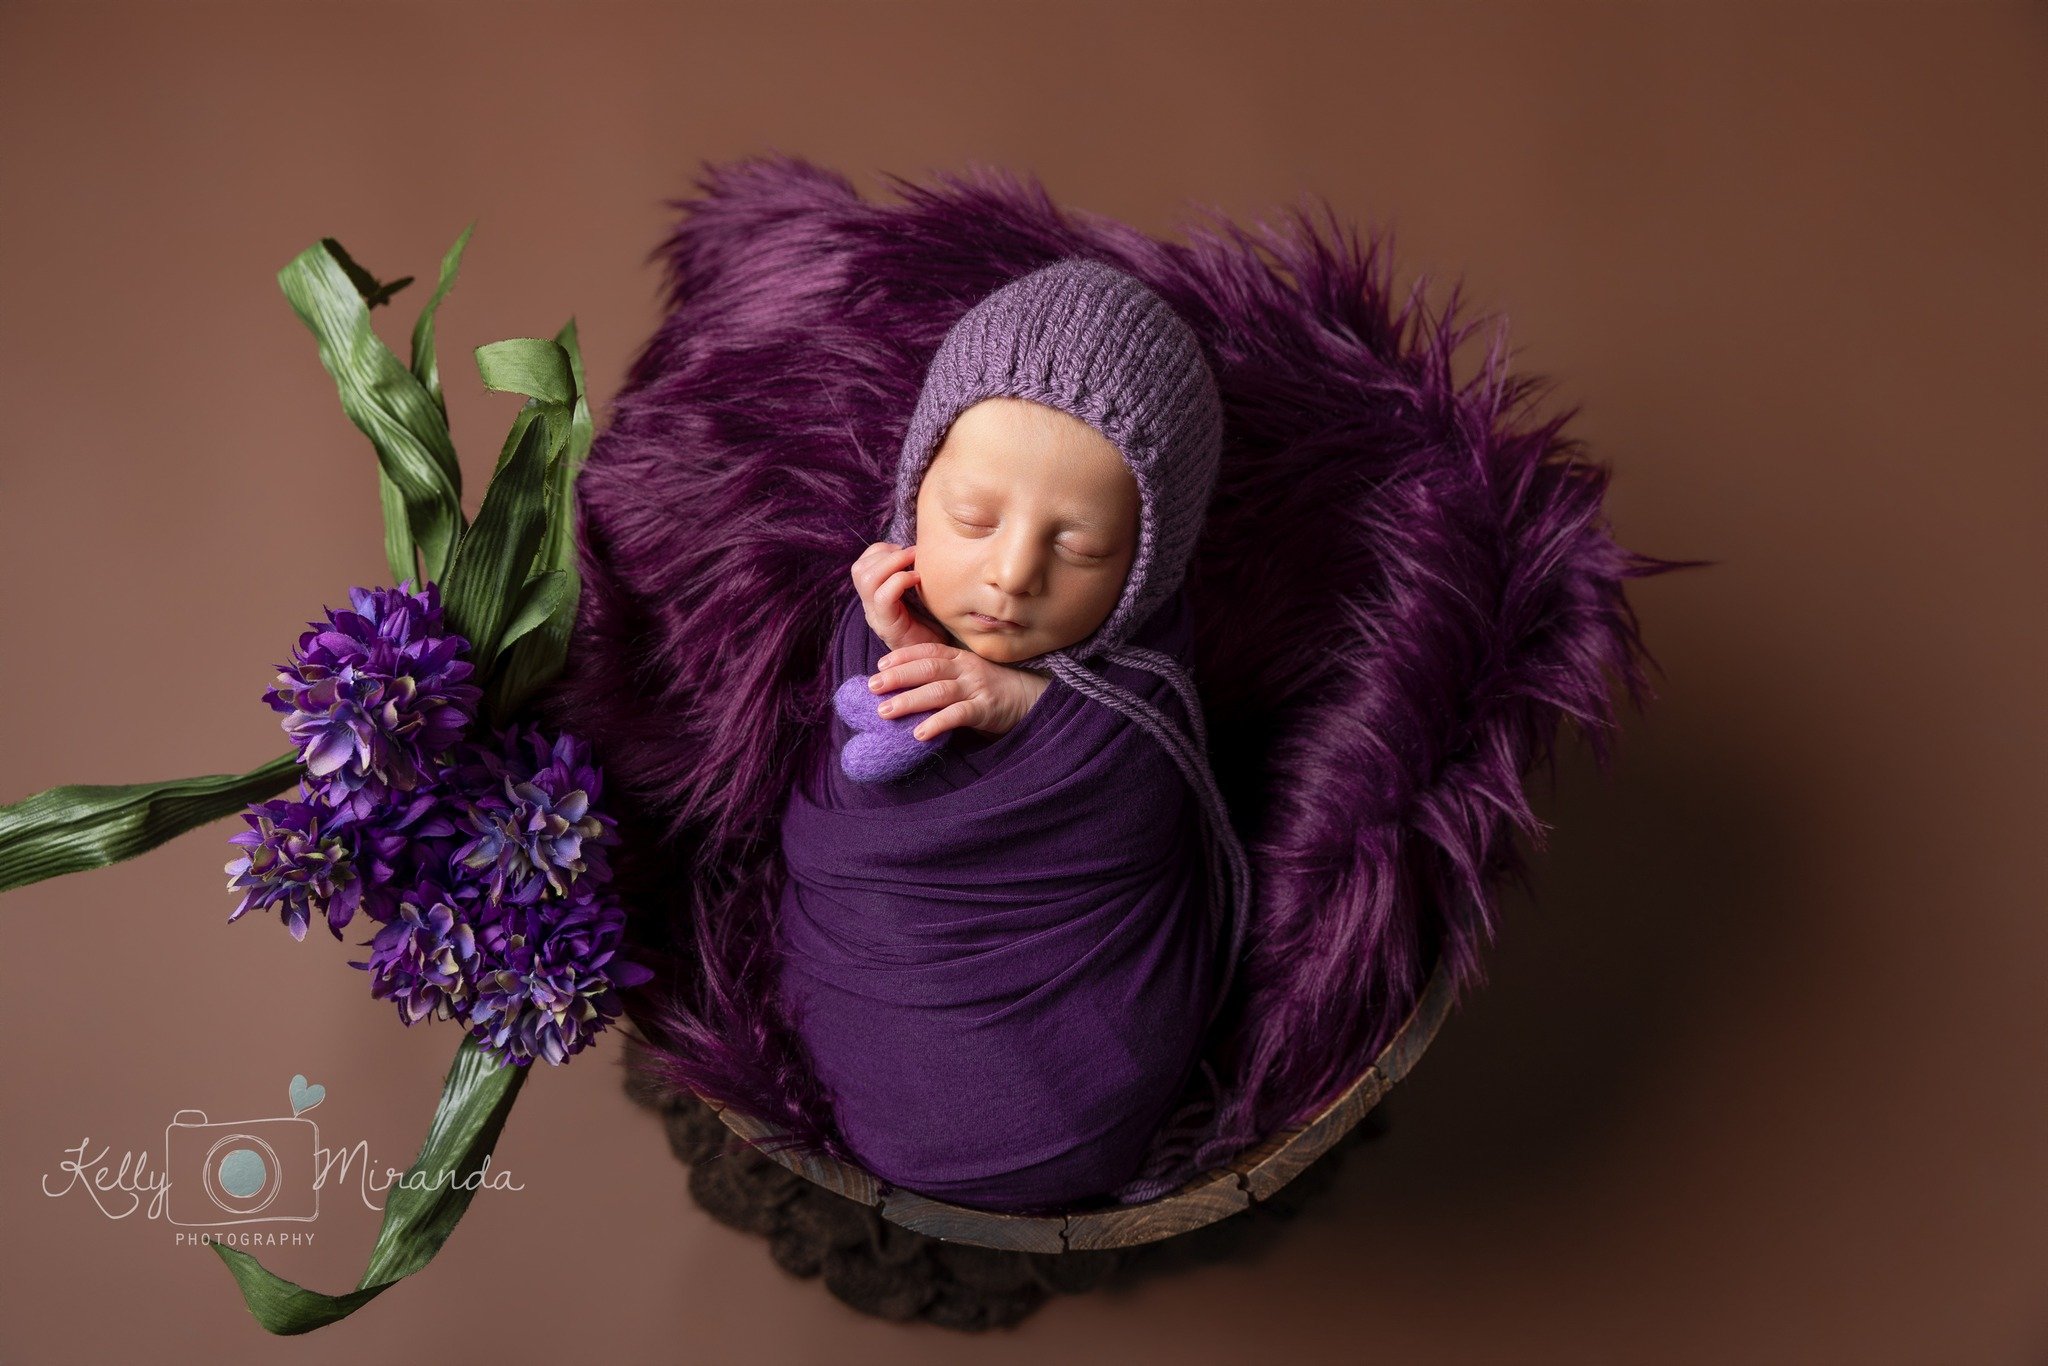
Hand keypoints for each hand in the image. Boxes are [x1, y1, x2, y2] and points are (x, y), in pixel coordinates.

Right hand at [851, 541, 947, 652]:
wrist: (941, 661)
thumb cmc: (935, 625)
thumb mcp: (921, 595)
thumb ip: (914, 575)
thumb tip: (924, 548)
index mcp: (875, 597)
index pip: (862, 565)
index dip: (880, 551)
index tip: (904, 549)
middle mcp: (870, 606)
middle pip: (859, 570)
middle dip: (885, 554)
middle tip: (912, 554)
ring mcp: (876, 617)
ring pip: (866, 579)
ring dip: (892, 563)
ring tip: (915, 564)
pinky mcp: (888, 626)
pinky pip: (883, 597)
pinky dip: (899, 580)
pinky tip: (917, 580)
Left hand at [868, 642, 1050, 740]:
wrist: (1032, 699)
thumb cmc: (993, 689)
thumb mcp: (967, 675)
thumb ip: (942, 676)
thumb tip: (903, 686)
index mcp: (960, 657)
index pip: (927, 651)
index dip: (902, 657)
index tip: (880, 665)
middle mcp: (966, 669)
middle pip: (927, 669)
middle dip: (897, 677)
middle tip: (872, 688)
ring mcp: (977, 688)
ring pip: (938, 691)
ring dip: (909, 700)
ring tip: (885, 711)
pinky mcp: (986, 709)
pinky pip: (958, 715)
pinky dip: (937, 723)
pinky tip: (919, 733)